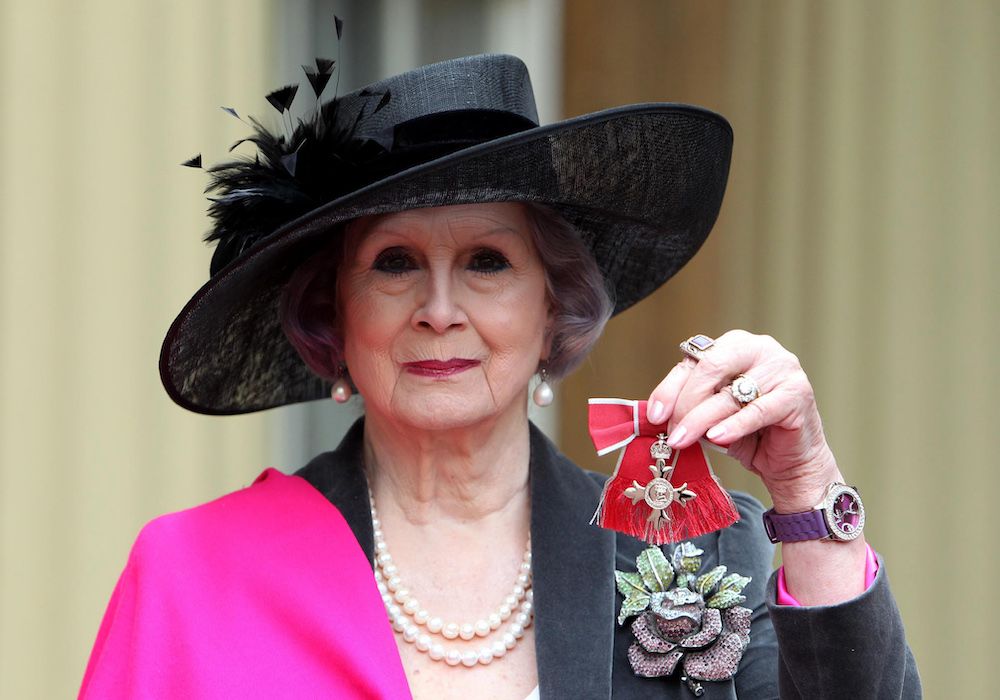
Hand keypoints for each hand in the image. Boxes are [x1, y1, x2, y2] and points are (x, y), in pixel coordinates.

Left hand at [646, 330, 840, 512]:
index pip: (695, 360)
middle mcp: (760, 348)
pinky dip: (733, 425)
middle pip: (711, 367)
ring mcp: (782, 368)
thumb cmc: (750, 435)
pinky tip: (716, 437)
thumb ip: (689, 407)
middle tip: (672, 431)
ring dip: (701, 419)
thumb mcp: (711, 417)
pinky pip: (758, 409)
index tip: (654, 415)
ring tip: (682, 440)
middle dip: (685, 402)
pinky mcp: (797, 393)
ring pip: (731, 392)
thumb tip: (658, 413)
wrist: (792, 462)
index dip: (670, 388)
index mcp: (735, 345)